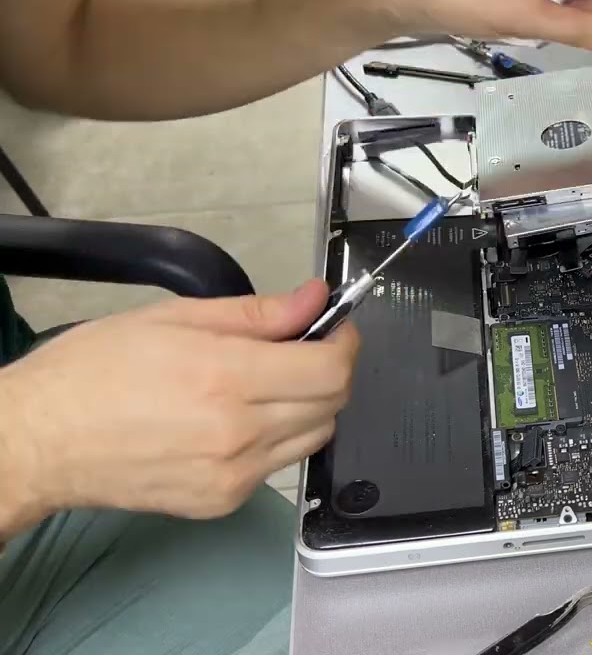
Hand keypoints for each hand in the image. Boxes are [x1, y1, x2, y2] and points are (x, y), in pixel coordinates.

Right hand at [0, 281, 357, 533]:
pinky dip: (276, 438)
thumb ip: (256, 314)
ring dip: (308, 405)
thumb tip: (314, 299)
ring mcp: (234, 475)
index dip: (343, 343)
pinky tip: (237, 420)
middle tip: (302, 350)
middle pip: (332, 403)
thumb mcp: (173, 318)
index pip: (330, 369)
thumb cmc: (93, 372)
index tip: (334, 328)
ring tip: (264, 384)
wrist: (39, 442)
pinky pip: (279, 465)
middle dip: (330, 370)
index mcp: (225, 379)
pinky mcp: (224, 501)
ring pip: (314, 436)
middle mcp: (237, 433)